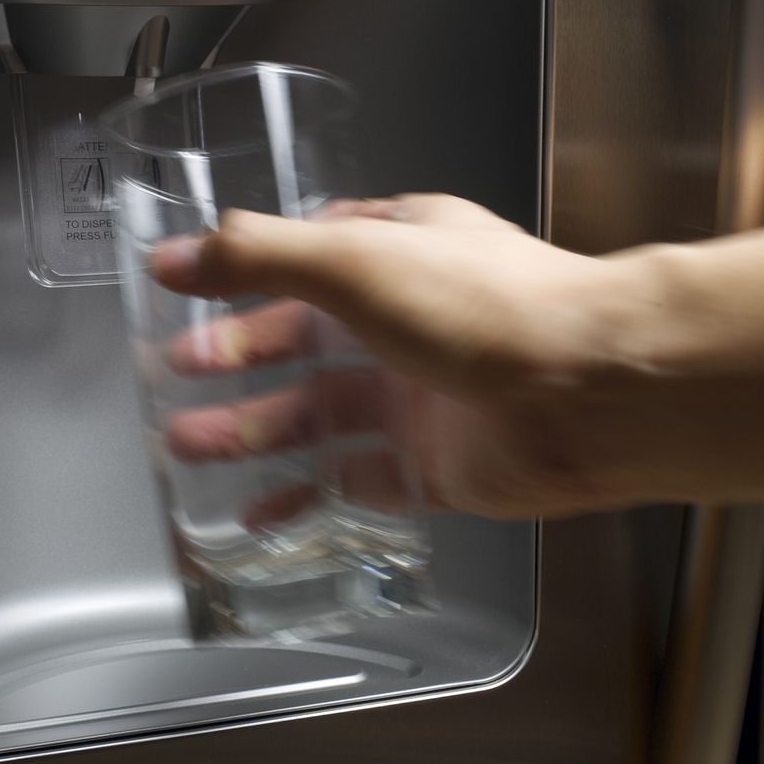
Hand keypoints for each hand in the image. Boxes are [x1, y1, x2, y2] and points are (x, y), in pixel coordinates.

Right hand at [151, 194, 657, 517]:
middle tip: (175, 373)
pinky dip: (306, 495)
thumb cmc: (483, 305)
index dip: (246, 275)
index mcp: (398, 250)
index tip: (186, 292)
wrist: (588, 391)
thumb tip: (175, 255)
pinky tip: (255, 513)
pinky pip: (355, 481)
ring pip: (320, 412)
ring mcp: (421, 393)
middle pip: (305, 338)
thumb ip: (260, 254)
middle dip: (238, 354)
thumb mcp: (355, 257)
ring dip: (253, 427)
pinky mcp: (434, 464)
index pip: (309, 257)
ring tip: (184, 445)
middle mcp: (409, 318)